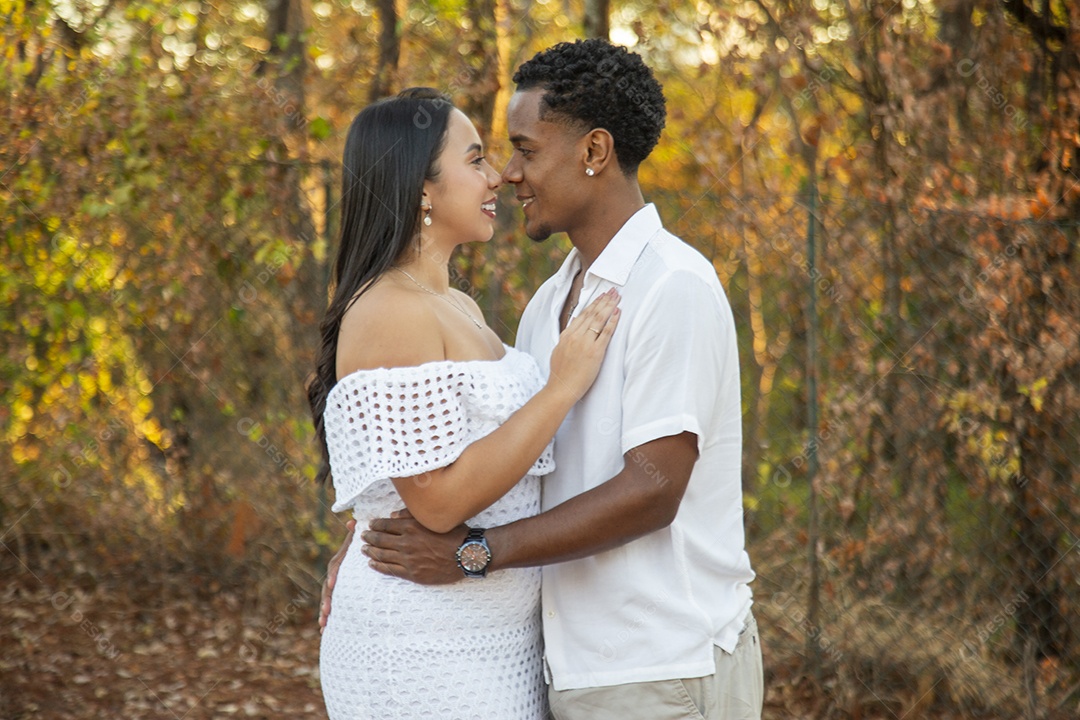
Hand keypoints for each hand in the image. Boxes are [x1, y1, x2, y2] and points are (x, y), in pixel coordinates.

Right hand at [319, 518, 354, 633]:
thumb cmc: (364, 545)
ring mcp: (336, 585)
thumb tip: (353, 521)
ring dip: (324, 610)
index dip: (333, 575)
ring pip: (327, 598)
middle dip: (326, 600)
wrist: (365, 551)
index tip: (332, 584)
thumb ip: (357, 532)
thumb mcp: (360, 539)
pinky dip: (327, 616)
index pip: (335, 567)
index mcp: (341, 561)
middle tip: (327, 612)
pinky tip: (324, 629)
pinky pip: (331, 605)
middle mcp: (336, 573)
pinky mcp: (339, 594)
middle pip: (328, 587)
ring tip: (324, 624)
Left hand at [362, 509, 465, 584]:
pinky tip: (372, 564)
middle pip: (380, 540)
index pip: (386, 525)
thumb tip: (392, 516)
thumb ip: (410, 515)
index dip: (375, 525)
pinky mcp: (412, 573)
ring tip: (364, 549)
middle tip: (363, 536)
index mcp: (411, 527)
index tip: (370, 524)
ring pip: (382, 555)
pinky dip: (378, 566)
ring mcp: (408, 560)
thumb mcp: (433, 519)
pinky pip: (390, 570)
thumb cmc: (453, 534)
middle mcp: (407, 543)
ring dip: (371, 551)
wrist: (467, 555)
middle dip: (369, 537)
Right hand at [547, 288, 620, 402]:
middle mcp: (576, 336)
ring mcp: (585, 343)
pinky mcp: (595, 352)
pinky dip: (612, 322)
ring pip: (599, 320)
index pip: (582, 314)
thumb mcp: (559, 350)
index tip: (601, 295)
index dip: (593, 303)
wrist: (561, 388)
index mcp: (567, 335)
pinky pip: (606, 333)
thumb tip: (574, 322)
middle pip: (592, 314)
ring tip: (617, 297)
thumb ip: (567, 336)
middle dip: (604, 300)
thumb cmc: (561, 373)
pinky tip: (618, 313)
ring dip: (609, 306)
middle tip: (613, 291)